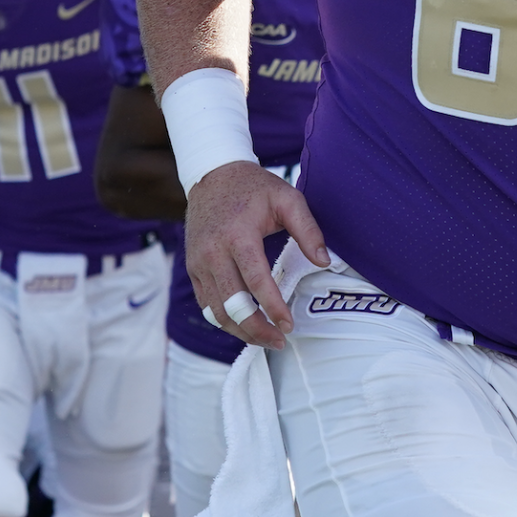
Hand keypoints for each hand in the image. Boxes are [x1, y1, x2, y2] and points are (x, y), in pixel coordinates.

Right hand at [184, 162, 328, 348]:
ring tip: (266, 340)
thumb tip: (324, 262)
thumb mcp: (288, 198)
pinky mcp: (193, 268)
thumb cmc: (254, 188)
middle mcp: (213, 252)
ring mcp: (199, 262)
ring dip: (240, 331)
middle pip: (232, 304)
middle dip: (256, 329)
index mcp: (238, 235)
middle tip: (280, 341)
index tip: (289, 324)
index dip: (272, 307)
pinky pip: (206, 304)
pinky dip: (225, 320)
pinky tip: (246, 326)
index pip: (255, 280)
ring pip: (215, 311)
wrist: (212, 175)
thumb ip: (309, 230)